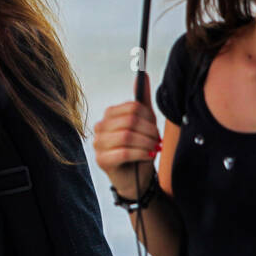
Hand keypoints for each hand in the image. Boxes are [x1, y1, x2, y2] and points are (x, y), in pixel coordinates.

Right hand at [91, 71, 161, 194]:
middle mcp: (99, 127)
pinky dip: (140, 153)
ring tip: (154, 148)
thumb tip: (143, 75)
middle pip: (130, 121)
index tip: (156, 128)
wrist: (136, 179)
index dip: (148, 118)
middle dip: (149, 131)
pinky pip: (123, 152)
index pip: (131, 108)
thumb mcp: (144, 124)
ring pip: (127, 136)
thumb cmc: (139, 149)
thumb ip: (142, 102)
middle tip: (157, 140)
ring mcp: (98, 144)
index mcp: (109, 116)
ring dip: (146, 143)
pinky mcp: (101, 160)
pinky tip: (148, 156)